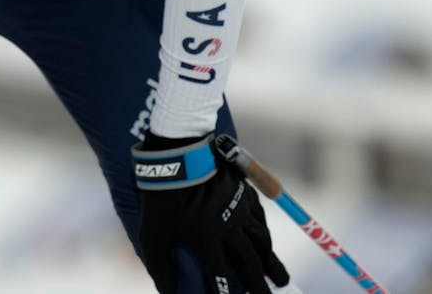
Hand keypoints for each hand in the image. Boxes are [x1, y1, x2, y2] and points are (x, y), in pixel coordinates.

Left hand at [135, 133, 289, 293]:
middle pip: (250, 263)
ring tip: (278, 276)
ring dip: (270, 261)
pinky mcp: (244, 192)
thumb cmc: (163, 194)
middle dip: (260, 285)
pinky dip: (265, 234)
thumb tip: (169, 293)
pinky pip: (261, 219)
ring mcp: (239, 209)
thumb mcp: (153, 232)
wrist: (180, 152)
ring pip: (261, 241)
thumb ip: (161, 265)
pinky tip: (266, 240)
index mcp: (206, 240)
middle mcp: (228, 228)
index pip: (220, 276)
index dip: (224, 293)